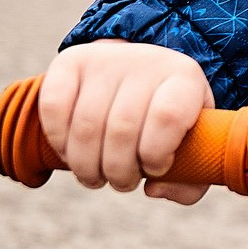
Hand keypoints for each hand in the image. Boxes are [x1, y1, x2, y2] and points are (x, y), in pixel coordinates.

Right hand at [38, 39, 215, 204]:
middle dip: (118, 172)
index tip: (155, 169)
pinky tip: (70, 153)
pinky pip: (53, 106)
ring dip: (87, 167)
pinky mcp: (70, 61)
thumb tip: (154, 189)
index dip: (156, 154)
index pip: (168, 116)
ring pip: (86, 126)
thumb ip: (190, 181)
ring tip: (96, 177)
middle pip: (121, 128)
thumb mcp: (194, 145)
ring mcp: (106, 59)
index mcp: (184, 80)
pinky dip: (58, 141)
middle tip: (121, 183)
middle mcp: (146, 62)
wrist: (142, 71)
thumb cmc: (168, 121)